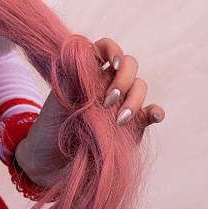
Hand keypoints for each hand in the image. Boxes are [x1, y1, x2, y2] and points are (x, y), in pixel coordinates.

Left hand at [16, 35, 165, 187]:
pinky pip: (152, 112)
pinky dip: (155, 111)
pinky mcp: (135, 124)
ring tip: (119, 120)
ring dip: (134, 99)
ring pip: (140, 87)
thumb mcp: (57, 100)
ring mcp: (123, 102)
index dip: (112, 49)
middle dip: (123, 79)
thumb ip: (73, 77)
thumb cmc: (52, 128)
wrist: (53, 161)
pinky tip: (153, 116)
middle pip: (129, 65)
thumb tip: (85, 53)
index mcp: (89, 72)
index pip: (106, 48)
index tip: (110, 64)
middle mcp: (108, 83)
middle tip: (107, 101)